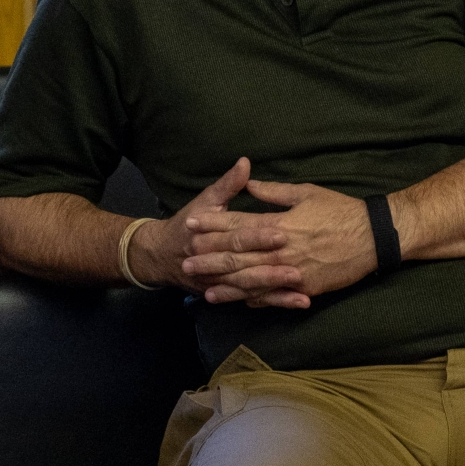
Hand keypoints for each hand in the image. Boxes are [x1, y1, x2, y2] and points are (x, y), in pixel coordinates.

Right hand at [127, 159, 305, 307]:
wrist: (161, 256)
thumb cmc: (188, 223)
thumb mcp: (206, 200)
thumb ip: (228, 184)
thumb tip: (245, 163)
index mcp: (209, 236)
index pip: (237, 236)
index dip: (257, 237)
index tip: (281, 234)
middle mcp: (213, 263)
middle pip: (243, 268)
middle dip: (270, 271)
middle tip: (297, 271)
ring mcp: (219, 282)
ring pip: (249, 290)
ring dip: (276, 293)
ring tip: (303, 294)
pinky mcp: (226, 295)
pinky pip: (253, 301)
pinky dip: (276, 303)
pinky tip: (299, 302)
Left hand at [184, 177, 376, 306]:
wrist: (373, 237)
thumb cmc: (340, 210)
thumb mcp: (307, 192)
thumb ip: (275, 192)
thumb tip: (249, 182)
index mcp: (280, 223)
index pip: (239, 223)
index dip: (213, 224)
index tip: (192, 224)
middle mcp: (281, 249)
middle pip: (239, 255)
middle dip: (210, 259)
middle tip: (186, 262)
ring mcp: (293, 271)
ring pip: (253, 280)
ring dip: (227, 285)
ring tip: (205, 290)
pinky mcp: (305, 287)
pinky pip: (275, 295)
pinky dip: (256, 299)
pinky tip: (240, 302)